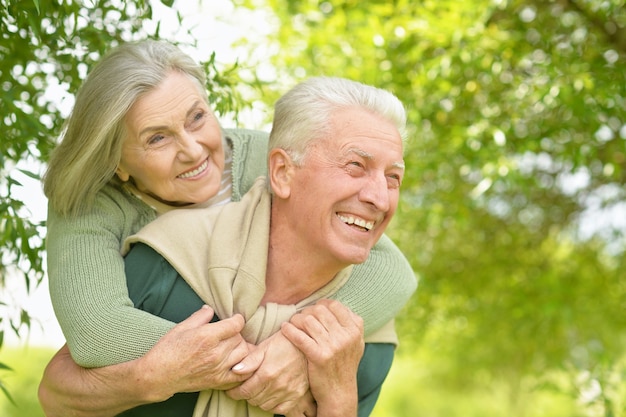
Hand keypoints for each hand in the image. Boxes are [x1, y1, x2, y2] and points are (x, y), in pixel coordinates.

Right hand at [138, 305, 252, 399]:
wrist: (158, 375)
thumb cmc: (167, 350)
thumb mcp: (182, 327)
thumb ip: (200, 316)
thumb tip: (210, 309)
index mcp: (207, 336)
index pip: (236, 324)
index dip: (237, 319)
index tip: (234, 320)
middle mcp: (215, 353)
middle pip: (240, 338)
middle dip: (236, 333)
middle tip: (229, 333)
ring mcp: (218, 369)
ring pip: (244, 354)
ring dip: (241, 348)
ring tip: (232, 346)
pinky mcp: (218, 381)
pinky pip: (241, 375)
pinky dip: (245, 368)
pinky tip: (238, 362)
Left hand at [226, 331, 309, 414]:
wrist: (307, 343)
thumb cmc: (284, 342)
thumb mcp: (265, 346)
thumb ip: (250, 361)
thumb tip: (234, 370)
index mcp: (266, 373)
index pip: (244, 391)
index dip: (234, 392)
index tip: (231, 390)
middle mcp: (277, 385)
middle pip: (253, 400)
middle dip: (246, 395)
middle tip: (245, 388)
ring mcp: (288, 392)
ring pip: (265, 406)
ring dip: (258, 400)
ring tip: (257, 390)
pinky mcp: (297, 395)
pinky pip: (280, 409)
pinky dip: (272, 405)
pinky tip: (270, 397)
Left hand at [281, 299, 363, 416]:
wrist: (339, 392)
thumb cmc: (344, 365)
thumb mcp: (355, 343)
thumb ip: (349, 324)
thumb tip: (334, 305)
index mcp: (355, 329)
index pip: (334, 305)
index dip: (321, 305)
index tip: (313, 310)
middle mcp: (346, 336)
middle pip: (319, 310)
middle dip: (307, 311)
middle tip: (301, 317)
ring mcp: (333, 346)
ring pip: (308, 320)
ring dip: (297, 319)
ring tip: (293, 323)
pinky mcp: (318, 356)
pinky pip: (299, 336)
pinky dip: (289, 329)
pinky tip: (285, 328)